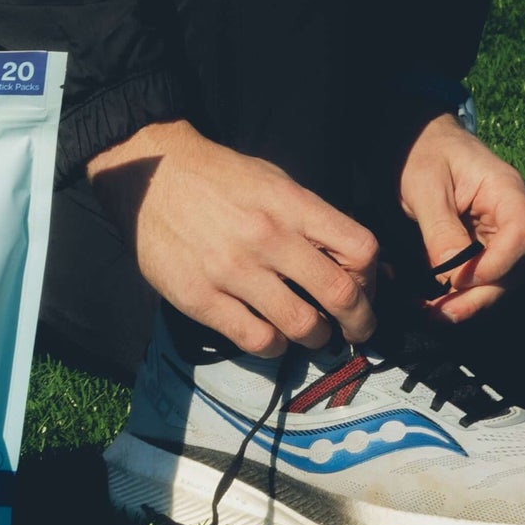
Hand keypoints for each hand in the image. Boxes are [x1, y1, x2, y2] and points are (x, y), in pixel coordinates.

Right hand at [86, 118, 377, 356]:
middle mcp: (267, 237)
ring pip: (302, 326)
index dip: (372, 277)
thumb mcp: (274, 181)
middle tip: (356, 331)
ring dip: (316, 337)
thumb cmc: (221, 178)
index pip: (359, 248)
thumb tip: (355, 260)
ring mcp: (233, 270)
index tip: (365, 288)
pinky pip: (257, 340)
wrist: (152, 177)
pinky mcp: (201, 299)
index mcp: (290, 204)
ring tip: (311, 333)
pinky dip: (274, 347)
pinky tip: (271, 336)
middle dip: (359, 322)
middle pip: (340, 294)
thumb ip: (312, 218)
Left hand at [396, 112, 524, 323]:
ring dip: (468, 301)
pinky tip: (432, 302)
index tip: (458, 282)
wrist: (407, 130)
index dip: (497, 266)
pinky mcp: (478, 241)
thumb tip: (452, 277)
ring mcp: (495, 229)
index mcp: (505, 189)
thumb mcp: (424, 185)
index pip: (522, 235)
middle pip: (513, 266)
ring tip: (433, 314)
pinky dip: (458, 291)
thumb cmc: (417, 147)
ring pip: (497, 277)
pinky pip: (478, 273)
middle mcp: (508, 213)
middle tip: (440, 314)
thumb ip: (441, 229)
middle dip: (479, 296)